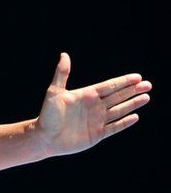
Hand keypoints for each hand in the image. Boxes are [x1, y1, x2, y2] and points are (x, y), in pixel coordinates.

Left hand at [35, 53, 151, 156]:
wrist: (43, 137)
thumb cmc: (47, 114)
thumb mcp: (54, 92)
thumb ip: (62, 74)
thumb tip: (64, 55)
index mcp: (86, 95)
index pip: (109, 86)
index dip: (124, 81)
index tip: (138, 77)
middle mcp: (94, 107)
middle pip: (118, 97)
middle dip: (133, 90)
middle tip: (148, 84)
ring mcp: (97, 120)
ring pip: (119, 110)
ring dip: (132, 104)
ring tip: (146, 97)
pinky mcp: (97, 134)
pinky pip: (115, 127)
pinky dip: (125, 122)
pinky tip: (135, 116)